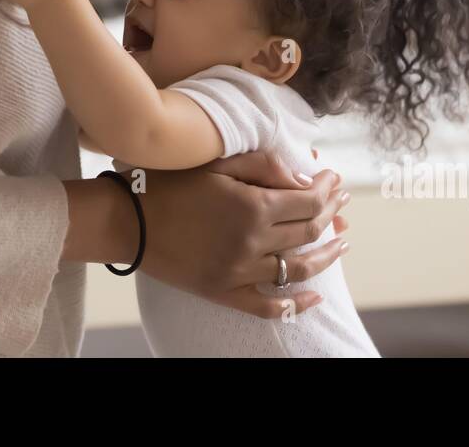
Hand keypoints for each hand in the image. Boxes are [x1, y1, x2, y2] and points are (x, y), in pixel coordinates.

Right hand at [137, 151, 347, 317]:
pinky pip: (268, 306)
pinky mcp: (224, 291)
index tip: (334, 179)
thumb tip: (303, 182)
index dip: (327, 190)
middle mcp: (252, 242)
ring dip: (326, 257)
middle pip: (308, 232)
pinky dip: (295, 305)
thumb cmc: (168, 182)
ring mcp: (239, 272)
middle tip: (341, 204)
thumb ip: (263, 166)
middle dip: (330, 215)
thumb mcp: (216, 162)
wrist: (126, 220)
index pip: (308, 200)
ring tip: (341, 244)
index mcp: (253, 206)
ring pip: (297, 269)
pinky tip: (313, 298)